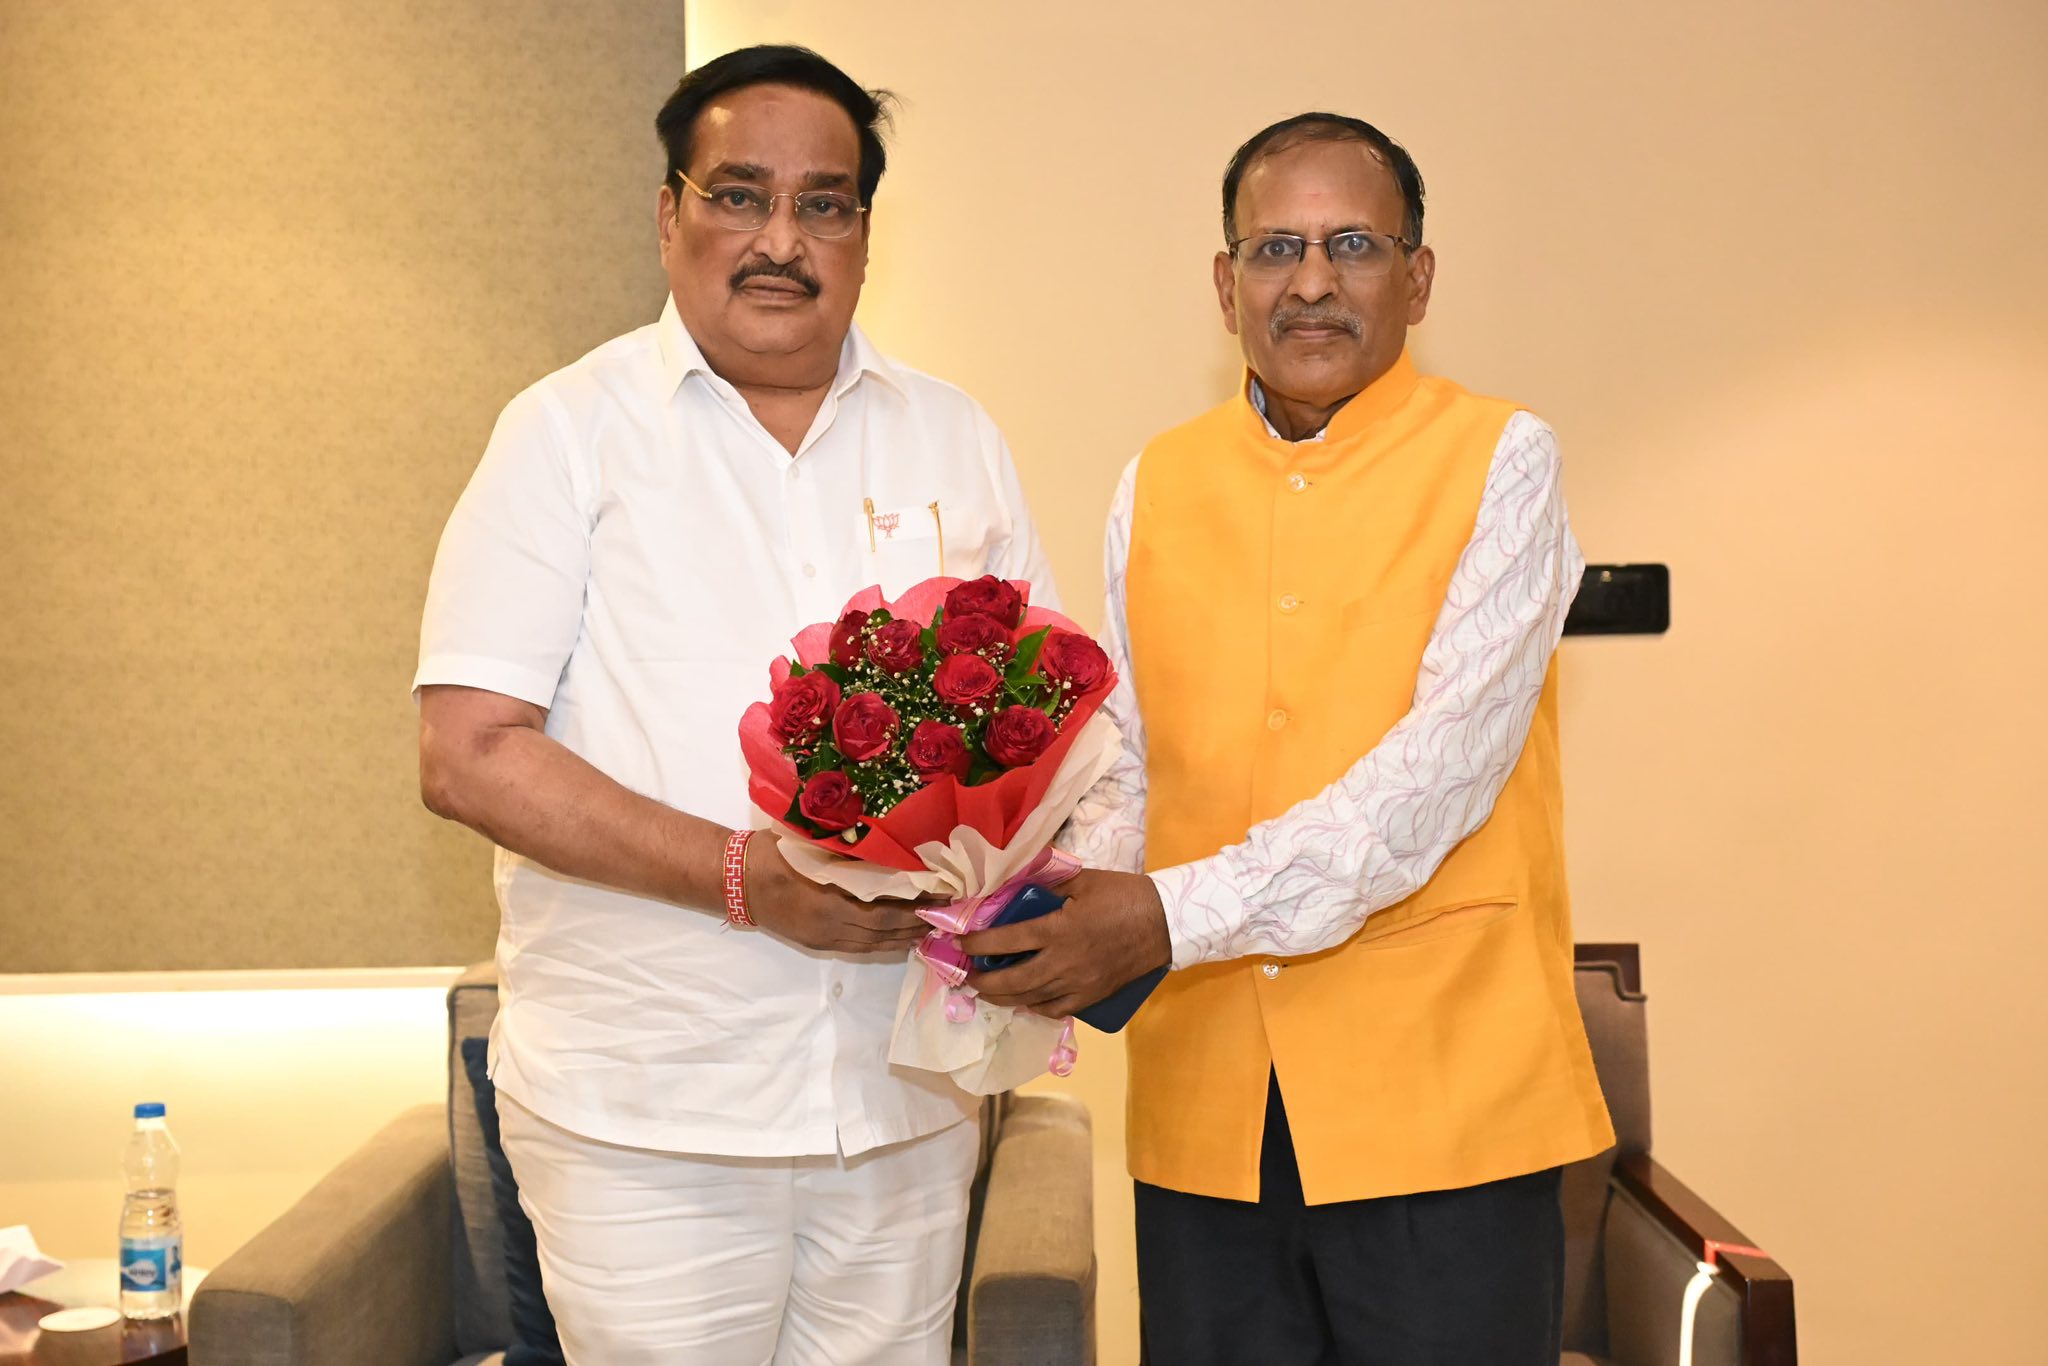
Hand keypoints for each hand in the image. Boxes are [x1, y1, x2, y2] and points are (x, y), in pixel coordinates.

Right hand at [743, 836, 929, 953]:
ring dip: (901, 939)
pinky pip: (856, 949)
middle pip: (883, 933)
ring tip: (928, 928)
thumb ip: (850, 856)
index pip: (884, 913)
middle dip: (915, 925)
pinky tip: (897, 938)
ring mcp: (822, 939)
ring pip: (871, 946)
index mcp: (831, 902)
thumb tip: (890, 854)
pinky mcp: (815, 943)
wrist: (736, 879)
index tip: (940, 897)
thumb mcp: (815, 847)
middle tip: (945, 914)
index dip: (915, 909)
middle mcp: (830, 927)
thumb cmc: (774, 853)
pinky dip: (881, 944)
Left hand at [960, 870, 1171, 1018]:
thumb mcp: (1082, 880)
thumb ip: (1046, 884)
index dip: (978, 944)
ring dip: (1002, 997)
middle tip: (966, 976)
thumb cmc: (1123, 896)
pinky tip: (1024, 1000)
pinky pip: (1055, 1010)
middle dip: (982, 981)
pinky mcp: (1091, 996)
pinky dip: (1034, 1007)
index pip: (1007, 940)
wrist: (1165, 923)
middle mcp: (1063, 962)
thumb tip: (1014, 885)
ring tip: (986, 990)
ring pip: (1029, 998)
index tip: (959, 943)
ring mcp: (1078, 984)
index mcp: (1058, 929)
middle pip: (1011, 980)